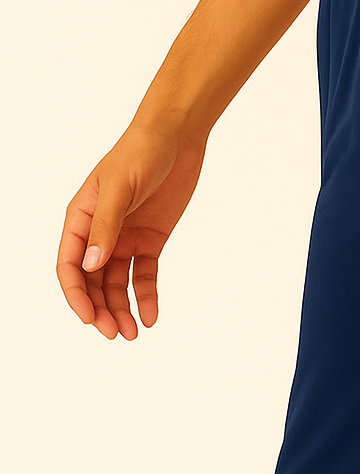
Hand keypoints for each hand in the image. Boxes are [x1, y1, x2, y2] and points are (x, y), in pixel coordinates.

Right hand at [56, 121, 207, 339]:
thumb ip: (105, 227)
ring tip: (132, 334)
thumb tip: (90, 265)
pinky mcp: (150, 241)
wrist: (176, 139)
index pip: (69, 264)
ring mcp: (124, 238)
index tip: (90, 319)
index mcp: (80, 217)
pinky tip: (151, 316)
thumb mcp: (119, 189)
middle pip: (92, 281)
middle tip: (115, 334)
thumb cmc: (140, 153)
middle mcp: (98, 232)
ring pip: (116, 284)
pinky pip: (143, 276)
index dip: (76, 295)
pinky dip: (146, 297)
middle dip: (100, 309)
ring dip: (121, 309)